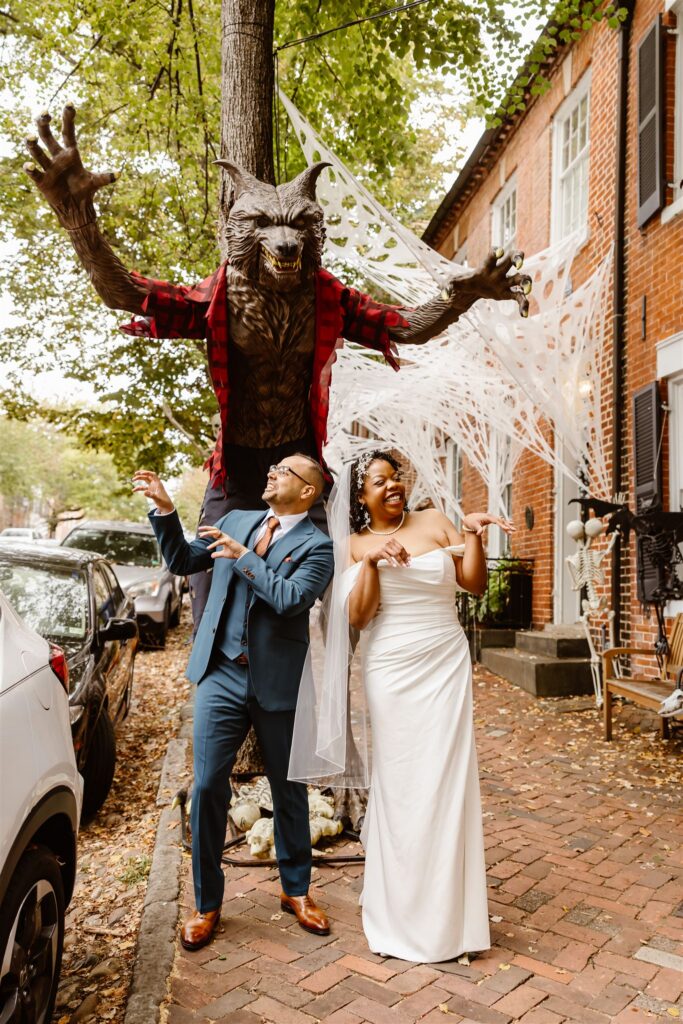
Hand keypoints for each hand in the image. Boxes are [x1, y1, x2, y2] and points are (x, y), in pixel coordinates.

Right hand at [22, 105, 118, 227]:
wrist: (74, 207)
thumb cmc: (83, 190)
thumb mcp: (95, 182)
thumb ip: (105, 178)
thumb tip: (119, 174)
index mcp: (69, 153)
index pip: (67, 132)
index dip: (68, 118)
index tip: (70, 103)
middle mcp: (56, 157)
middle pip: (47, 136)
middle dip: (43, 124)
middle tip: (45, 113)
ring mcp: (47, 167)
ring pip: (37, 151)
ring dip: (32, 144)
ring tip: (30, 137)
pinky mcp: (41, 180)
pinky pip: (33, 172)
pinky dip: (30, 168)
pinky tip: (29, 165)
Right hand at [131, 470, 173, 513]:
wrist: (165, 506)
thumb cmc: (163, 502)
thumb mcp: (157, 499)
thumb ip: (151, 495)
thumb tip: (144, 492)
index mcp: (158, 483)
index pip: (153, 474)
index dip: (147, 472)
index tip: (140, 473)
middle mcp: (155, 484)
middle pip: (147, 476)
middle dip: (141, 474)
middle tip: (135, 474)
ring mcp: (152, 487)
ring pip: (145, 480)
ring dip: (139, 479)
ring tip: (132, 480)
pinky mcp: (150, 491)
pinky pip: (143, 488)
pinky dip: (138, 488)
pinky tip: (133, 490)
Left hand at [197, 525, 247, 560]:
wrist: (241, 554)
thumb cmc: (233, 553)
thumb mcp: (223, 554)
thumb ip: (217, 554)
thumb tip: (211, 556)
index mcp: (223, 537)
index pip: (214, 532)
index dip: (207, 531)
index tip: (200, 533)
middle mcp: (224, 536)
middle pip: (214, 529)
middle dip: (206, 528)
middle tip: (199, 529)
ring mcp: (226, 538)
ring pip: (216, 533)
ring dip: (208, 533)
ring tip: (201, 536)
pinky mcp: (228, 541)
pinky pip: (219, 542)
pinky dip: (213, 544)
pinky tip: (208, 548)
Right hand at [364, 538, 410, 567]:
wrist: (371, 555)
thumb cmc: (383, 553)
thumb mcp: (391, 551)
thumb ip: (399, 552)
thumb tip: (410, 555)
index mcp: (392, 541)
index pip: (402, 548)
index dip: (406, 555)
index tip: (409, 561)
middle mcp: (389, 542)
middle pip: (399, 551)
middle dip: (404, 558)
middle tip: (407, 565)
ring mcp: (384, 546)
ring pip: (395, 554)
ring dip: (400, 561)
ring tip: (403, 566)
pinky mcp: (380, 551)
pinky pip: (388, 557)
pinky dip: (391, 562)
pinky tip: (394, 566)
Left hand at [444, 249, 531, 317]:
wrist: (471, 290)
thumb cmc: (462, 283)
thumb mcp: (451, 283)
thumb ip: (447, 287)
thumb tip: (444, 295)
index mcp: (485, 266)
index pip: (493, 254)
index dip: (497, 251)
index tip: (499, 252)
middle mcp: (498, 271)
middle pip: (511, 258)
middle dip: (517, 257)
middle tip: (519, 264)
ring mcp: (504, 282)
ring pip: (520, 278)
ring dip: (526, 282)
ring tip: (527, 290)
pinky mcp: (507, 293)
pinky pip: (519, 297)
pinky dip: (523, 304)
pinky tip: (524, 314)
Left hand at [462, 512, 515, 536]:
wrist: (469, 518)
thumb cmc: (471, 522)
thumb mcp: (474, 526)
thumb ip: (478, 529)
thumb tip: (479, 533)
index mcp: (487, 517)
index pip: (496, 521)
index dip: (502, 525)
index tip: (506, 529)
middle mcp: (491, 516)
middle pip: (501, 521)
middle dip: (507, 526)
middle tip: (513, 530)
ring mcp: (492, 518)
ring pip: (501, 521)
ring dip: (507, 525)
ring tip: (514, 530)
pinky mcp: (492, 520)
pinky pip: (499, 522)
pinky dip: (505, 524)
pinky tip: (511, 524)